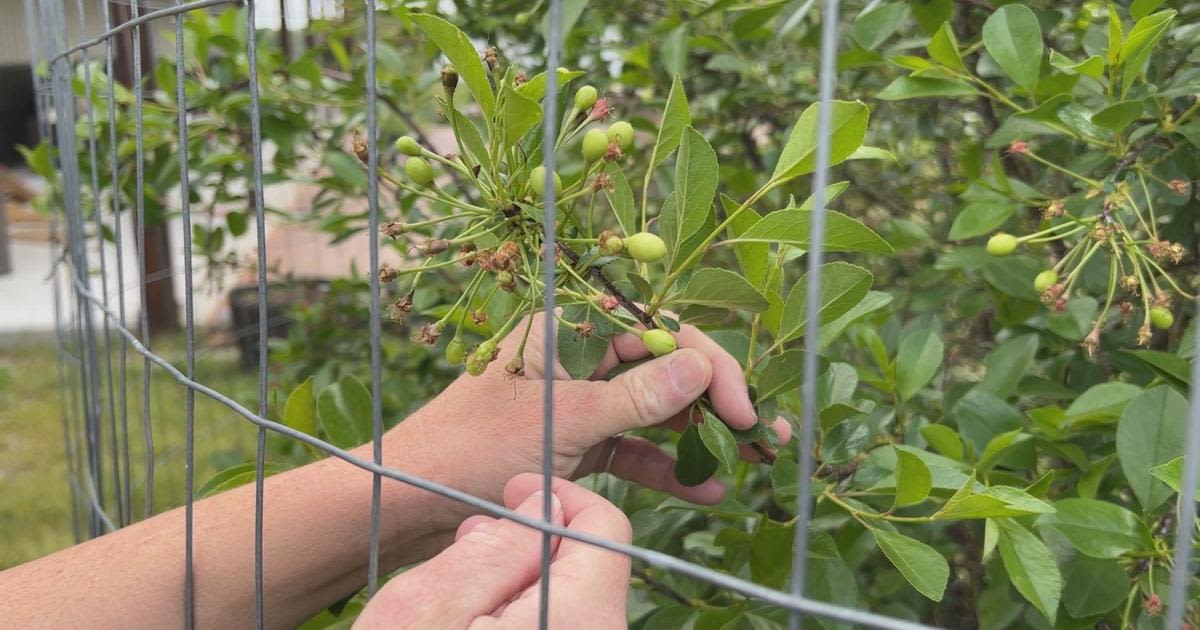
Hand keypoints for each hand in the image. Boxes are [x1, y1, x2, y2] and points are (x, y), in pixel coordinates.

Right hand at [354, 474, 631, 629]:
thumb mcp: (425, 611)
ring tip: (459, 602)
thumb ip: (494, 550)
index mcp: (581, 623)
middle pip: (591, 573)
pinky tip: (473, 629)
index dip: (559, 499)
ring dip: (523, 591)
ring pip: (573, 610)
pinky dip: (526, 625)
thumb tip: (542, 503)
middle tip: (468, 546)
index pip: (607, 531)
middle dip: (533, 548)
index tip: (512, 490)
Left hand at [396, 313, 790, 506]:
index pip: (661, 330)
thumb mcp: (564, 422)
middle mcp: (578, 354)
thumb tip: (702, 370)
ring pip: (654, 408)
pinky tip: (703, 487)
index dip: (710, 368)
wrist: (411, 500)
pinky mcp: (576, 439)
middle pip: (665, 367)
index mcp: (568, 326)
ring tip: (750, 463)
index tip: (743, 412)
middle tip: (765, 437)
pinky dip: (664, 464)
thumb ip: (636, 398)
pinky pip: (631, 445)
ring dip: (699, 435)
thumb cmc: (473, 448)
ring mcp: (579, 398)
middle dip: (717, 401)